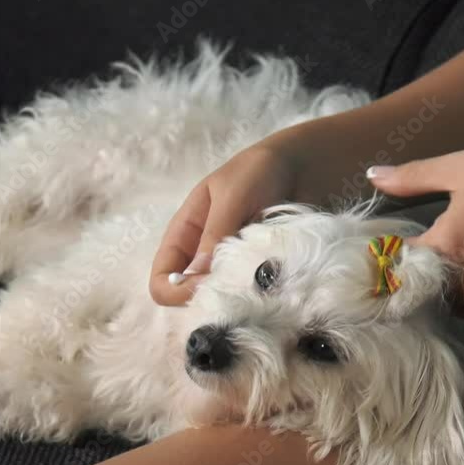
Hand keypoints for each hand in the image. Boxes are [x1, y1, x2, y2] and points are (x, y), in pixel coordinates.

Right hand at [150, 145, 299, 305]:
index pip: (162, 280)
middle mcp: (205, 257)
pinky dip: (265, 292)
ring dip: (243, 296)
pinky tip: (281, 278)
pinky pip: (256, 293)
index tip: (208, 290)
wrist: (302, 165)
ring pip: (227, 299)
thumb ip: (215, 233)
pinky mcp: (261, 270)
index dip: (176, 293)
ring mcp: (234, 266)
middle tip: (241, 289)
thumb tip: (197, 276)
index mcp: (186, 236)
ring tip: (265, 280)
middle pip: (192, 298)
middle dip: (212, 299)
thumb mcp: (231, 197)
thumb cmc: (258, 172)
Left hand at [368, 140, 463, 315]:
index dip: (388, 262)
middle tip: (417, 259)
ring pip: (456, 305)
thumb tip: (372, 176)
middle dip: (417, 280)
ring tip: (448, 266)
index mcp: (446, 250)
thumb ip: (413, 178)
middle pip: (426, 294)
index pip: (399, 271)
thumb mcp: (460, 168)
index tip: (386, 252)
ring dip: (447, 291)